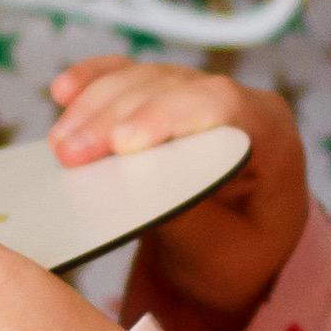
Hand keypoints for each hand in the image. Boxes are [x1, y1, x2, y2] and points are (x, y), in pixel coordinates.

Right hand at [50, 56, 308, 330]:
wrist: (241, 251)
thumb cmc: (241, 252)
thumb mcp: (221, 254)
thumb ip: (185, 219)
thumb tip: (135, 186)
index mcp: (271, 134)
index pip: (221, 105)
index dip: (167, 115)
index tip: (122, 144)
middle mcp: (238, 102)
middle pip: (171, 88)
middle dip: (114, 117)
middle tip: (68, 153)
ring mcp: (199, 93)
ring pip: (142, 79)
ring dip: (94, 107)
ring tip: (59, 145)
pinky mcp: (164, 97)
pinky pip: (126, 77)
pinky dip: (92, 81)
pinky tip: (63, 92)